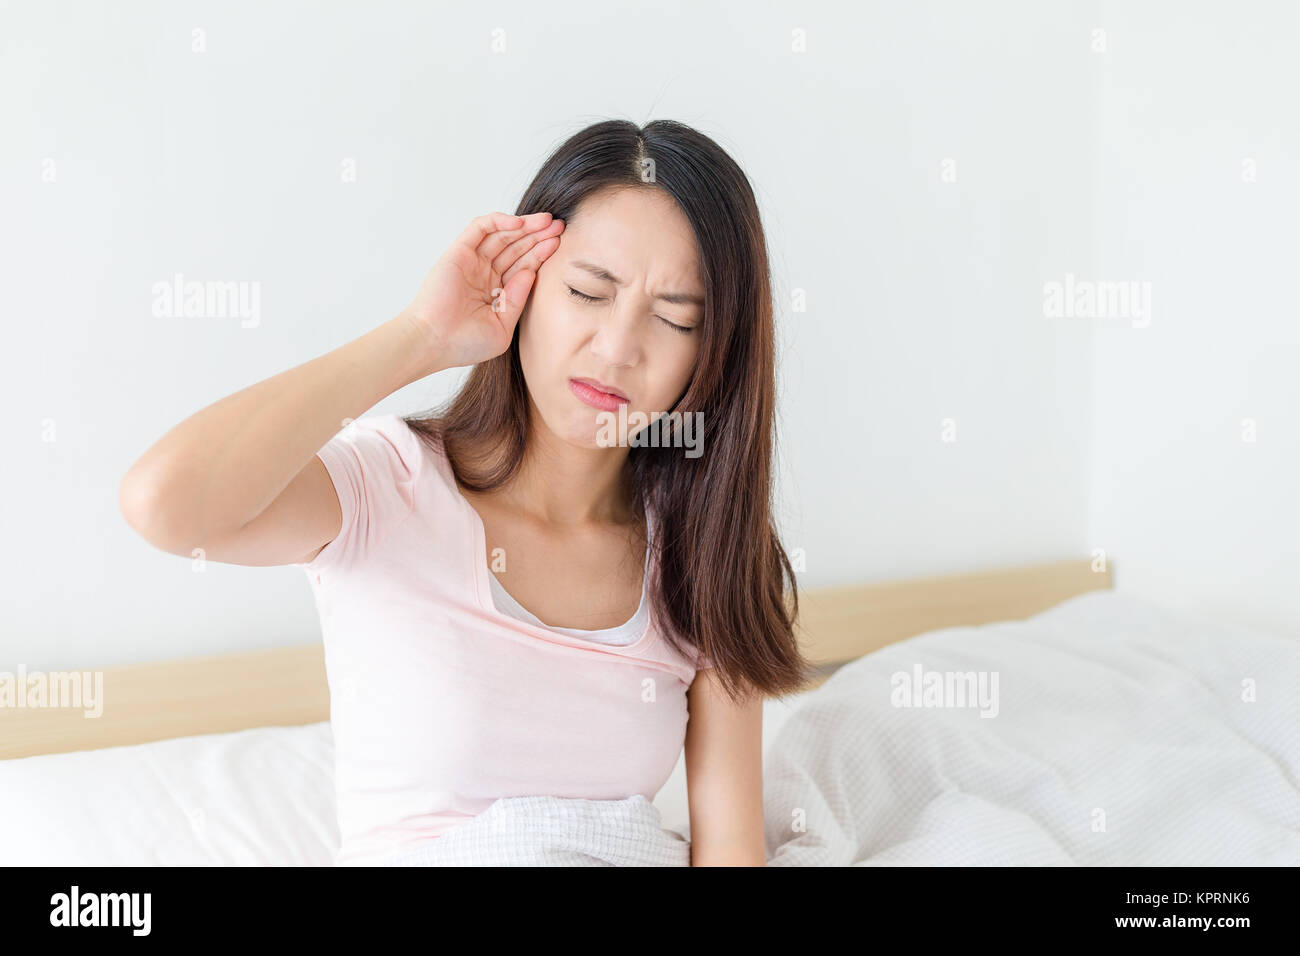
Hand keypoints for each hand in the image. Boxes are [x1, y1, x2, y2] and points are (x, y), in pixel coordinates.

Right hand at [402, 211, 564, 368]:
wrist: (433, 342)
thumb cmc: (464, 343)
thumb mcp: (502, 327)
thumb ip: (517, 300)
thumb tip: (532, 272)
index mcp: (496, 292)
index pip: (524, 266)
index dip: (542, 254)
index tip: (561, 244)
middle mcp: (485, 274)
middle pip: (516, 247)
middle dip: (538, 236)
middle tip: (560, 226)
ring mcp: (472, 262)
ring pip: (502, 235)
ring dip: (525, 226)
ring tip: (548, 221)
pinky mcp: (459, 251)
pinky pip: (480, 228)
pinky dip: (499, 221)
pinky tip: (520, 223)